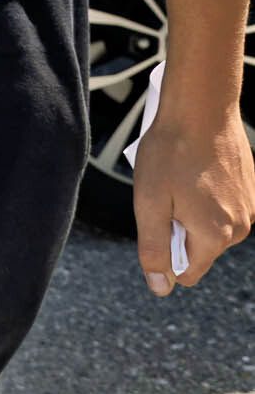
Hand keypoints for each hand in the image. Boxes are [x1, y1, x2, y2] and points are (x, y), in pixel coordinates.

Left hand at [133, 105, 254, 295]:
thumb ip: (154, 249)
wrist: (201, 105)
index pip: (188, 272)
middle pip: (200, 247)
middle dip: (180, 227)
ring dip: (194, 209)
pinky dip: (208, 193)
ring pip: (213, 224)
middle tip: (167, 192)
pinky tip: (198, 167)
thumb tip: (160, 287)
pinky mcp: (251, 187)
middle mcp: (240, 227)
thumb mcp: (149, 202)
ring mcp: (250, 206)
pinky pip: (224, 203)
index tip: (158, 218)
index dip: (165, 252)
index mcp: (215, 236)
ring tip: (182, 177)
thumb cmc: (171, 150)